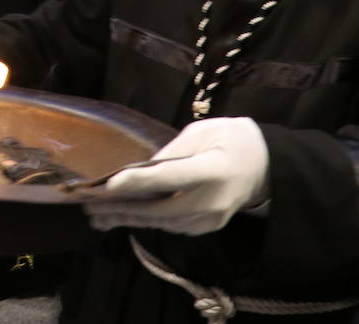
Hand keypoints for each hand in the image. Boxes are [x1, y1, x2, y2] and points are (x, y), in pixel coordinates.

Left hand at [85, 117, 268, 235]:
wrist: (267, 166)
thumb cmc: (232, 139)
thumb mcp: (201, 132)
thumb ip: (171, 151)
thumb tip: (141, 169)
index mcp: (213, 169)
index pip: (170, 177)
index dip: (138, 181)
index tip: (109, 184)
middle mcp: (212, 200)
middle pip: (159, 209)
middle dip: (122, 208)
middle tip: (90, 205)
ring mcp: (211, 218)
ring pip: (162, 222)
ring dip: (129, 218)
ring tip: (98, 215)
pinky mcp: (208, 227)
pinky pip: (172, 225)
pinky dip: (147, 220)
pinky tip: (124, 216)